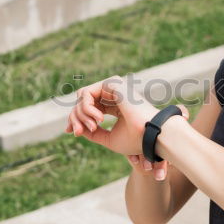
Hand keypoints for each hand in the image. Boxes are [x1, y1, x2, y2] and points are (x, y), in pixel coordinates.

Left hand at [64, 74, 188, 180]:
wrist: (151, 135)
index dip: (76, 118)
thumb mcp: (109, 139)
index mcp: (115, 105)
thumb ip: (93, 133)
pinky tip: (98, 119)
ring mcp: (114, 87)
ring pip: (82, 96)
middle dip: (75, 117)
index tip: (72, 132)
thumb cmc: (135, 140)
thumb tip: (76, 129)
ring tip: (93, 126)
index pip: (89, 107)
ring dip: (80, 113)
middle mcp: (114, 94)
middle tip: (77, 132)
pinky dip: (86, 108)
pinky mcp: (112, 83)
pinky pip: (86, 93)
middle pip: (83, 101)